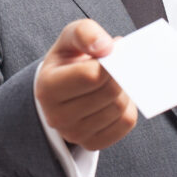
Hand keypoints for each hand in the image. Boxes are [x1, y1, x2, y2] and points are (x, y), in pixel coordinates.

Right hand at [35, 19, 137, 150]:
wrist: (62, 87)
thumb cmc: (68, 60)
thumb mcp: (70, 37)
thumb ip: (85, 32)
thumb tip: (107, 47)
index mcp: (48, 87)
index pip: (91, 76)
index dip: (109, 60)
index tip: (111, 50)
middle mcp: (57, 116)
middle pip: (109, 92)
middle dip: (119, 74)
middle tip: (117, 63)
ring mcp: (74, 134)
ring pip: (120, 108)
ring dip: (125, 89)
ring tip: (114, 79)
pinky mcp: (92, 143)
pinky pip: (126, 123)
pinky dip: (129, 106)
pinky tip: (116, 97)